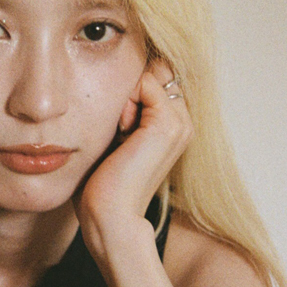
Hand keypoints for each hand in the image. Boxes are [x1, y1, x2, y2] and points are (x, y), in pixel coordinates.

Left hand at [76, 60, 192, 256]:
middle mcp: (183, 120)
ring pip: (148, 75)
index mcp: (174, 123)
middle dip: (128, 90)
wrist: (110, 216)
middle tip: (119, 131)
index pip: (155, 75)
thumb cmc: (103, 182)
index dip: (129, 90)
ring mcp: (180, 122)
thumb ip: (125, 106)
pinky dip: (124, 102)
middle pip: (153, 71)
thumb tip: (118, 74)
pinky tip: (122, 135)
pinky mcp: (168, 124)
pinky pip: (144, 83)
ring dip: (124, 98)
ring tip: (121, 135)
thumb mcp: (114, 135)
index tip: (119, 126)